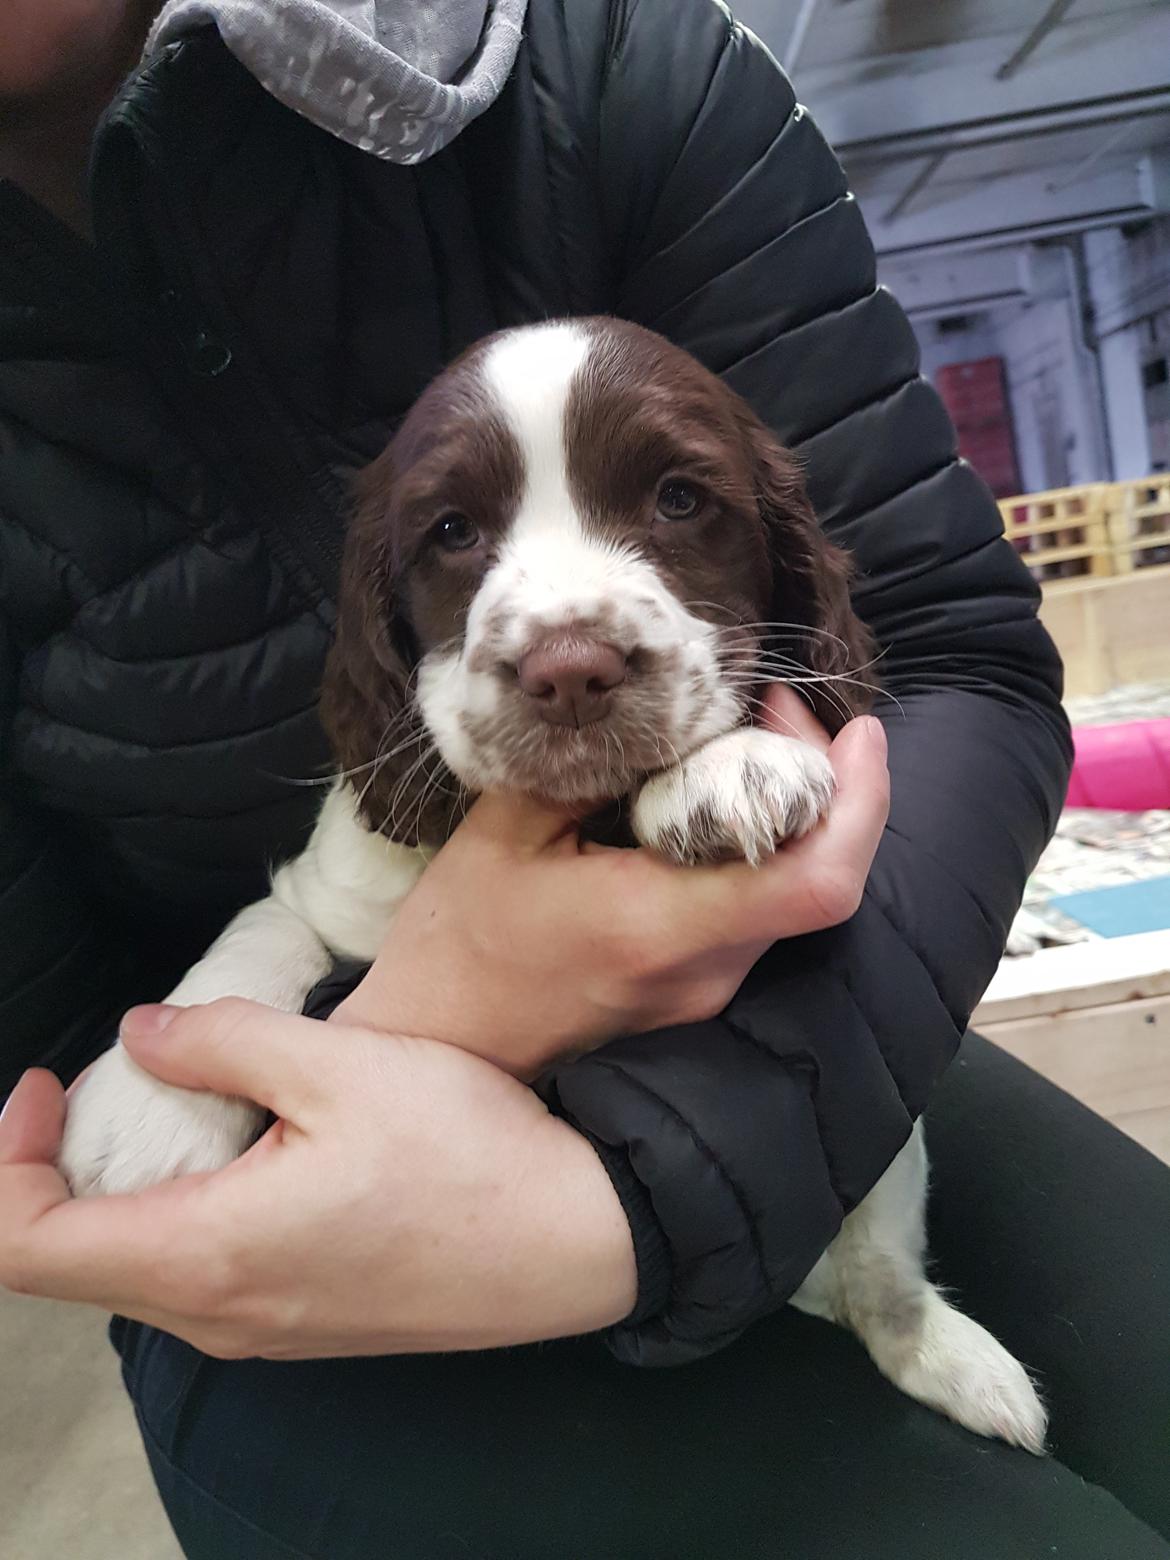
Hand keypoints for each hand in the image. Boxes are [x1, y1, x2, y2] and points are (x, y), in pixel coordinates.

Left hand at [0, 1001, 636, 1356]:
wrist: (577, 1238)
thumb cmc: (468, 1153)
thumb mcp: (342, 1065)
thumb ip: (223, 1042)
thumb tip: (141, 1035)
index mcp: (206, 1255)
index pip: (26, 1244)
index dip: (6, 1160)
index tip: (47, 1083)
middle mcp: (219, 1316)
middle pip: (73, 1262)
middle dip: (63, 1166)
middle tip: (115, 1079)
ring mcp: (262, 1334)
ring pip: (136, 1272)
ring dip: (126, 1188)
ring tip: (184, 1104)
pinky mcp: (304, 1327)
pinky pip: (198, 1281)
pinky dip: (180, 1214)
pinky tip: (245, 1153)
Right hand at [337, 691, 888, 1077]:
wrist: (437, 1050)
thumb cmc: (459, 941)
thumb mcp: (507, 830)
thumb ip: (595, 769)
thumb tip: (665, 714)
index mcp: (660, 925)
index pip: (817, 881)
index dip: (863, 803)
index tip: (859, 731)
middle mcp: (705, 971)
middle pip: (817, 874)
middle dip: (819, 781)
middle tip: (769, 709)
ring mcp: (705, 994)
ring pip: (790, 894)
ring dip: (789, 813)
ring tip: (739, 740)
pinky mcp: (693, 996)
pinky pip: (754, 914)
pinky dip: (755, 850)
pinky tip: (707, 802)